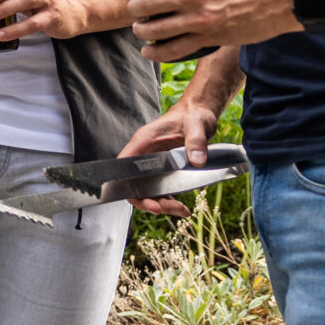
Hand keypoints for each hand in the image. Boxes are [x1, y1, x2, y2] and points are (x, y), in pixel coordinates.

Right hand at [116, 97, 219, 216]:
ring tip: (181, 210)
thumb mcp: (197, 125)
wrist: (199, 114)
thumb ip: (196, 141)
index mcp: (144, 141)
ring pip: (148, 191)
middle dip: (149, 201)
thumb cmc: (193, 115)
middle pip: (135, 184)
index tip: (146, 199)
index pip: (124, 166)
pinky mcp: (164, 170)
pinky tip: (182, 208)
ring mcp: (154, 164)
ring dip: (162, 204)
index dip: (129, 186)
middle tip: (165, 209)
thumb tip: (197, 161)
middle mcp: (145, 154)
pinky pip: (161, 190)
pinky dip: (169, 201)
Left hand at [123, 0, 296, 60]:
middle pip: (144, 5)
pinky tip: (149, 52)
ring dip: (141, 30)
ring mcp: (199, 20)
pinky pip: (173, 51)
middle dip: (134, 8)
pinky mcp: (209, 39)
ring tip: (140, 29)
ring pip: (153, 30)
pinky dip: (156, 53)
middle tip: (136, 9)